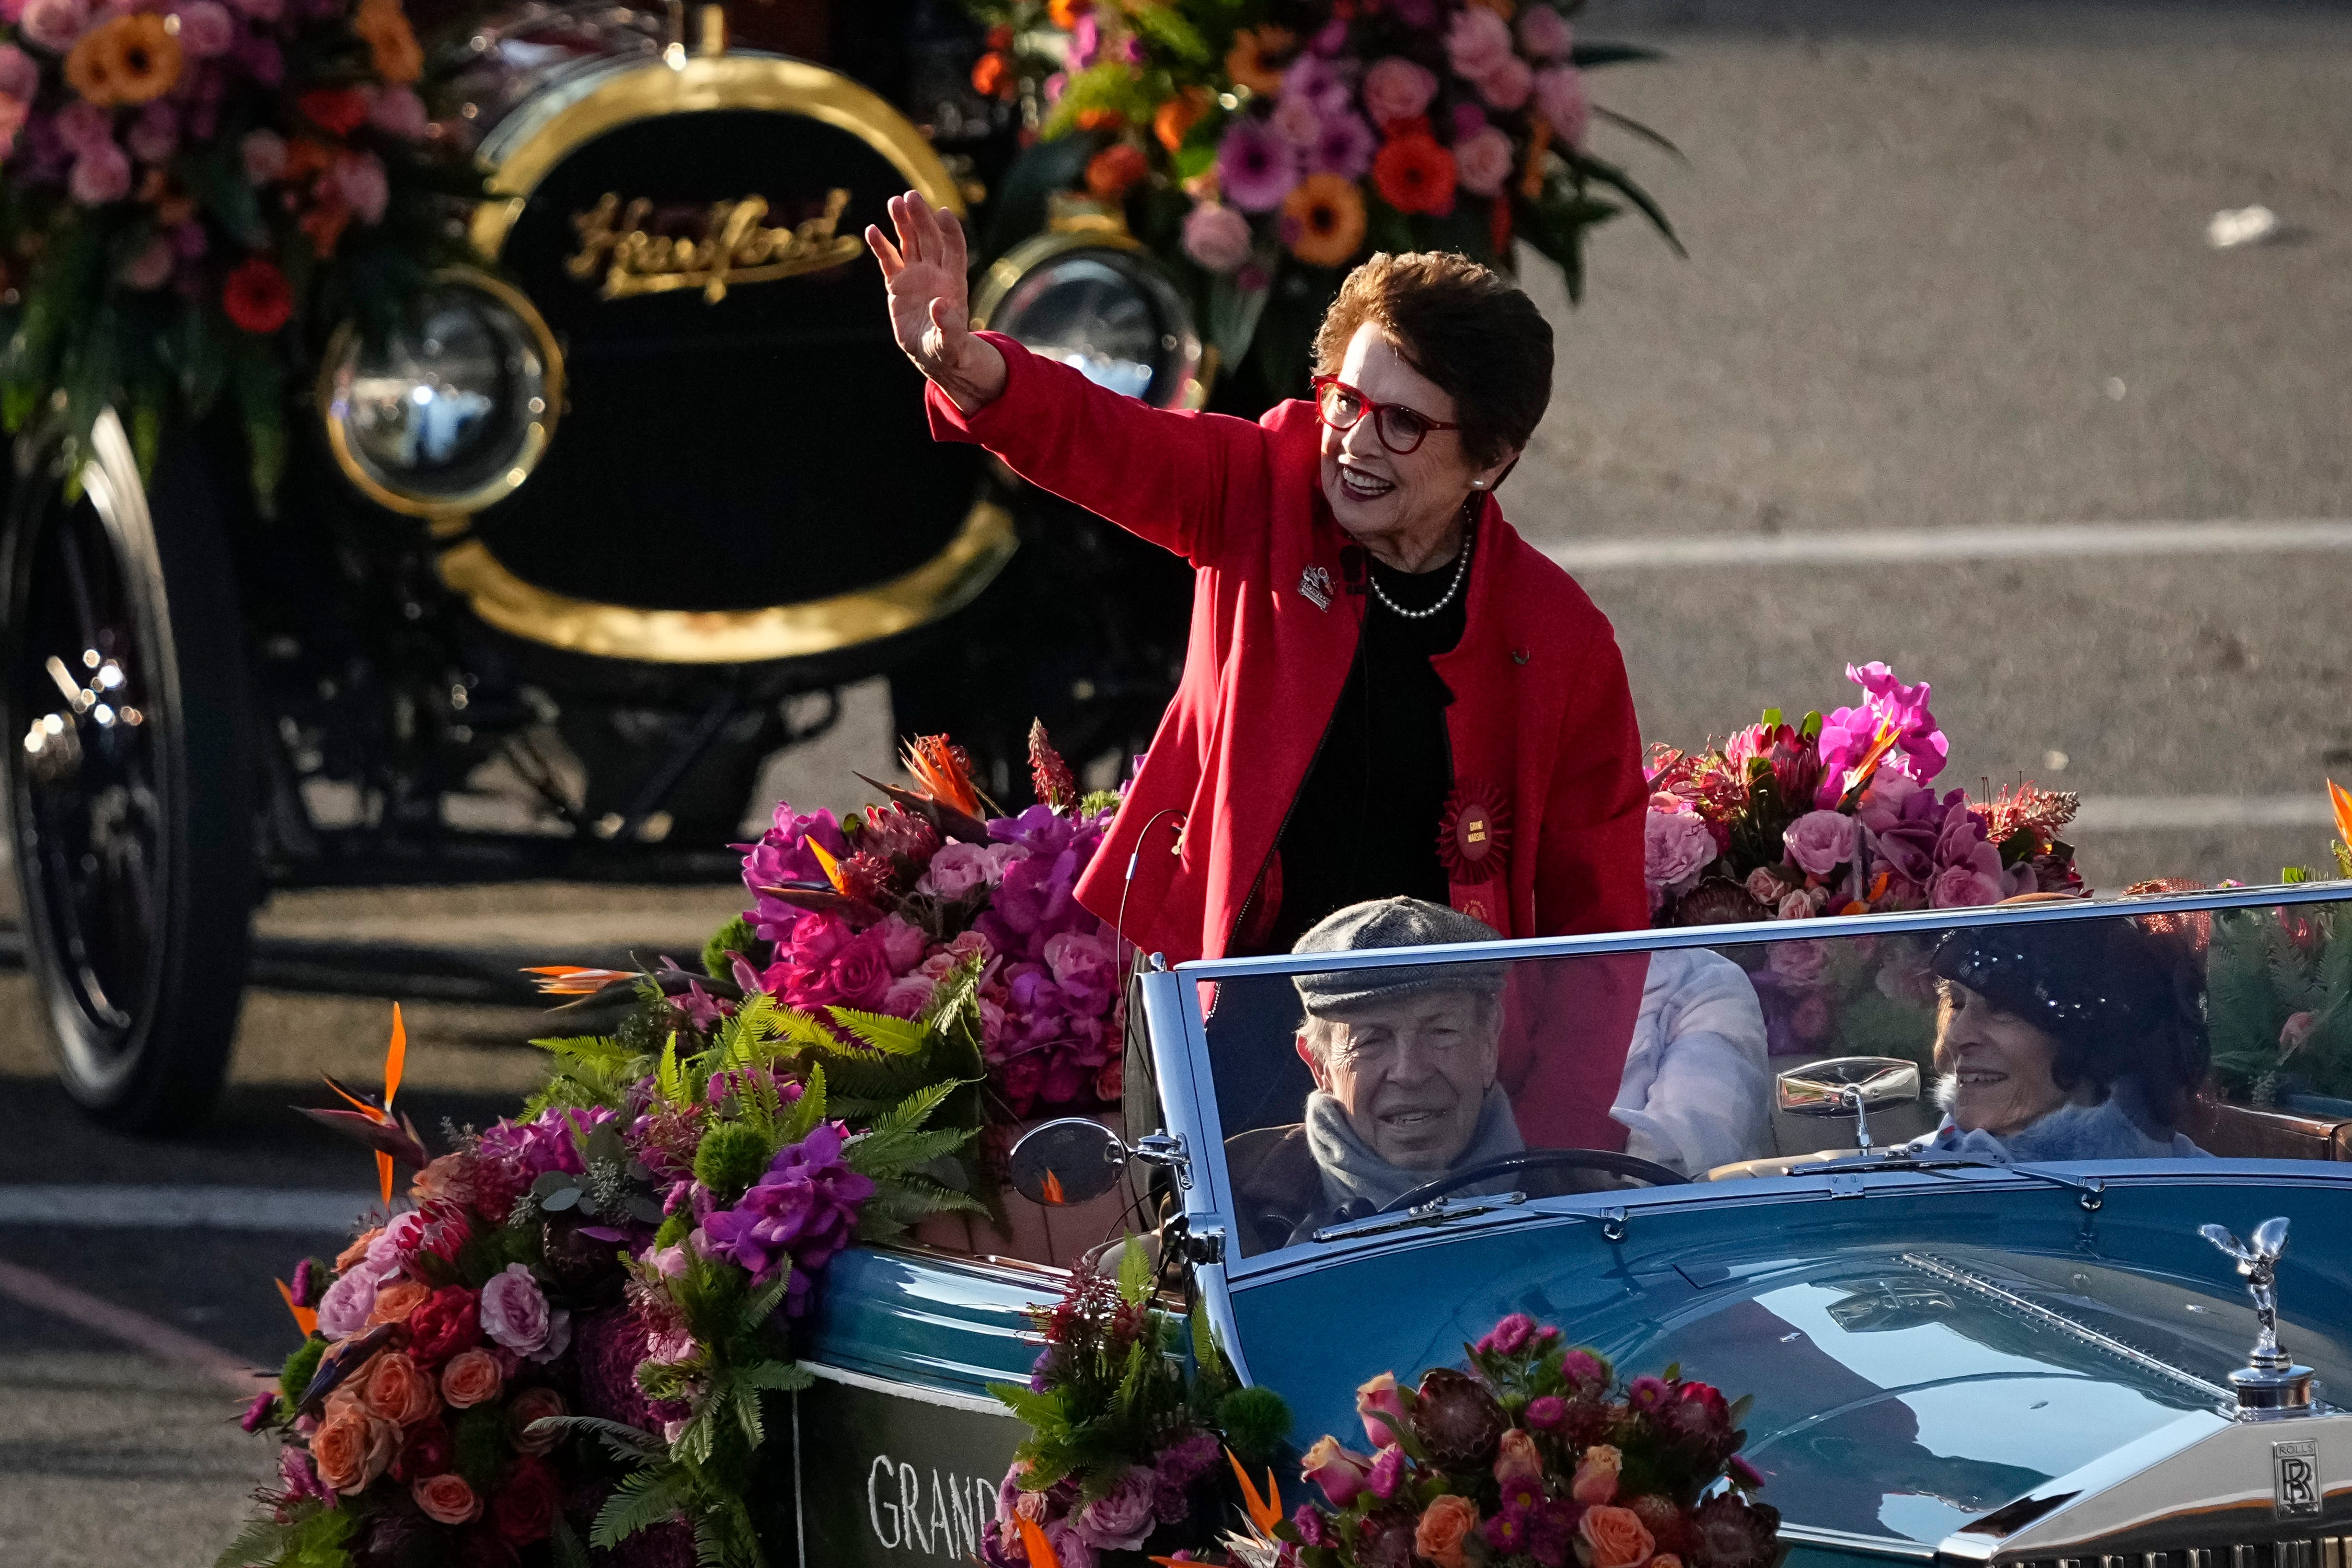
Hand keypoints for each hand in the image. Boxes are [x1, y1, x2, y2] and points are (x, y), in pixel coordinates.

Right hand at [867, 191, 1005, 414]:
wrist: (932, 355)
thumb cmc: (947, 347)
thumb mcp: (950, 341)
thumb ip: (948, 324)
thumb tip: (940, 305)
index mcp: (954, 281)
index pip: (954, 248)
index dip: (950, 231)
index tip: (943, 213)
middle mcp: (935, 273)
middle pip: (929, 238)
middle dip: (921, 218)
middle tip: (910, 196)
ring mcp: (916, 275)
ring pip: (909, 242)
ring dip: (903, 222)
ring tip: (894, 202)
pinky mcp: (897, 284)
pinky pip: (889, 260)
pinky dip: (881, 246)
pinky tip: (872, 230)